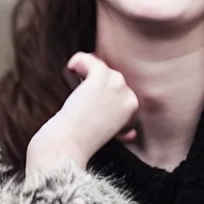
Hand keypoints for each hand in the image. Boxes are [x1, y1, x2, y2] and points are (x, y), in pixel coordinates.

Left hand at [26, 53, 138, 173]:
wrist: (69, 144)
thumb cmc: (84, 141)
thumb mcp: (111, 137)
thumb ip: (124, 131)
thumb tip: (132, 134)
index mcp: (133, 108)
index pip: (121, 88)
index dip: (103, 88)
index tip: (89, 94)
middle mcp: (129, 95)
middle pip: (112, 75)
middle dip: (95, 77)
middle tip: (80, 83)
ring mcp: (117, 85)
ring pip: (102, 66)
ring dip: (86, 67)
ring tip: (74, 74)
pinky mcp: (102, 77)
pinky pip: (92, 60)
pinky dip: (79, 60)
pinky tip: (71, 67)